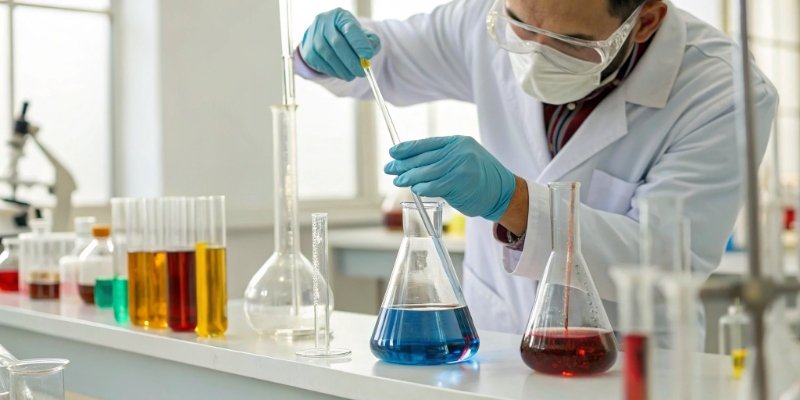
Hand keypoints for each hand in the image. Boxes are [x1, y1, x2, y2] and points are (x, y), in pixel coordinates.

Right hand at [299, 8, 380, 80]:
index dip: (359, 42)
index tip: (368, 55)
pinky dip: (334, 71)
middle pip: (337, 43)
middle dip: (351, 60)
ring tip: (353, 74)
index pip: (349, 28)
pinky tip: (342, 72)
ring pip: (328, 55)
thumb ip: (371, 43)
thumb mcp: (364, 35)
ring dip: (343, 69)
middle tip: (362, 72)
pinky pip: (321, 64)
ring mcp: (313, 36)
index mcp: (340, 16)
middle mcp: (324, 22)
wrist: (329, 39)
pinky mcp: (309, 51)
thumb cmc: (350, 37)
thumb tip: (367, 55)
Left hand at [384, 136, 515, 221]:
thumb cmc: (479, 177)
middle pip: (423, 157)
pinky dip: (422, 187)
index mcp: (457, 141)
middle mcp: (459, 150)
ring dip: (409, 177)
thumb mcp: (462, 160)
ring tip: (398, 181)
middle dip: (403, 163)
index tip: (393, 152)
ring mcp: (460, 165)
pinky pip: (435, 185)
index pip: (426, 143)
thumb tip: (411, 164)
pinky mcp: (460, 181)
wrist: (503, 192)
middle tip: (389, 168)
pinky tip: (414, 189)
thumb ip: (440, 160)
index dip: (407, 148)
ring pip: (426, 171)